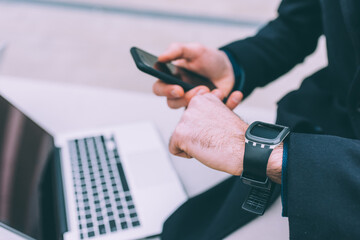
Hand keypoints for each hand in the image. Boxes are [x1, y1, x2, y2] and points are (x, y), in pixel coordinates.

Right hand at [152, 42, 242, 109]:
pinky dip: (228, 104)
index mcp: (172, 80)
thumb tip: (161, 57)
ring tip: (214, 91)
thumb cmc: (208, 59)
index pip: (159, 88)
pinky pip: (217, 115)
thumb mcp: (194, 49)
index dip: (165, 91)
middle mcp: (180, 94)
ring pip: (190, 113)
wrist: (229, 68)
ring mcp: (194, 105)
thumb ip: (177, 50)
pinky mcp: (209, 111)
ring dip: (203, 103)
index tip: (178, 89)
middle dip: (184, 99)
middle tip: (199, 90)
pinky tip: (236, 94)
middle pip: (172, 103)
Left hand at [169, 92, 283, 182]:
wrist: (246, 149)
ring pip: (179, 136)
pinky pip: (173, 148)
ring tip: (209, 144)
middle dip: (196, 135)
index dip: (203, 127)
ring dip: (192, 144)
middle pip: (184, 126)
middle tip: (213, 139)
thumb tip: (207, 104)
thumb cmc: (238, 137)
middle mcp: (192, 106)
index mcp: (203, 99)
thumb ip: (209, 111)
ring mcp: (185, 119)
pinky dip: (186, 154)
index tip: (215, 131)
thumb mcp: (223, 115)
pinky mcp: (180, 133)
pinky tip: (202, 151)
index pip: (192, 116)